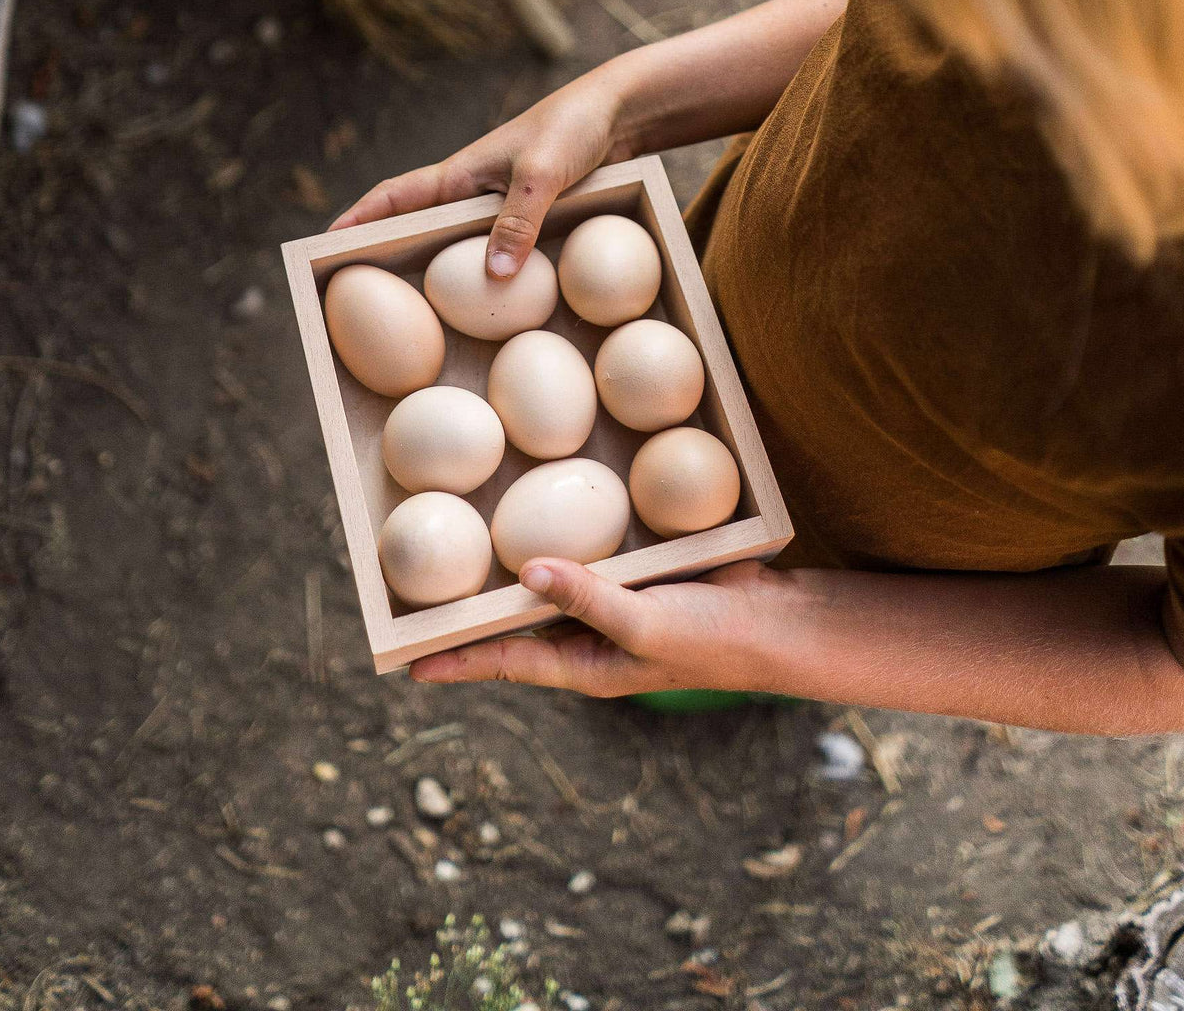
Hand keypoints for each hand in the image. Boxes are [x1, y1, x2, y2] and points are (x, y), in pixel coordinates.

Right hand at [329, 71, 634, 277]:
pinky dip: (484, 275)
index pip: (393, 198)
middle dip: (385, 255)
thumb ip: (518, 221)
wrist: (620, 113)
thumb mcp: (543, 175)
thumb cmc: (572, 130)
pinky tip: (490, 304)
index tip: (326, 245)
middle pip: (415, 228)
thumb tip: (494, 276)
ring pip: (456, 245)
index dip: (358, 220)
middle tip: (359, 295)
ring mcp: (498, 207)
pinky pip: (495, 251)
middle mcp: (470, 193)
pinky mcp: (528, 217)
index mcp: (459, 176)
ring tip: (413, 313)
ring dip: (436, 272)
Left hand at [409, 556, 776, 695]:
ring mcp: (609, 604)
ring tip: (458, 561)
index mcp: (585, 664)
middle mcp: (588, 637)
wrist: (775, 620)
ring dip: (509, 579)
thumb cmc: (711, 639)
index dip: (458, 661)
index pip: (506, 663)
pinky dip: (557, 546)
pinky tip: (534, 518)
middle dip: (471, 620)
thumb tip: (524, 572)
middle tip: (419, 603)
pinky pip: (583, 560)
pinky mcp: (631, 574)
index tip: (408, 664)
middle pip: (515, 628)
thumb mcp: (643, 623)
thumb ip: (586, 599)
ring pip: (545, 591)